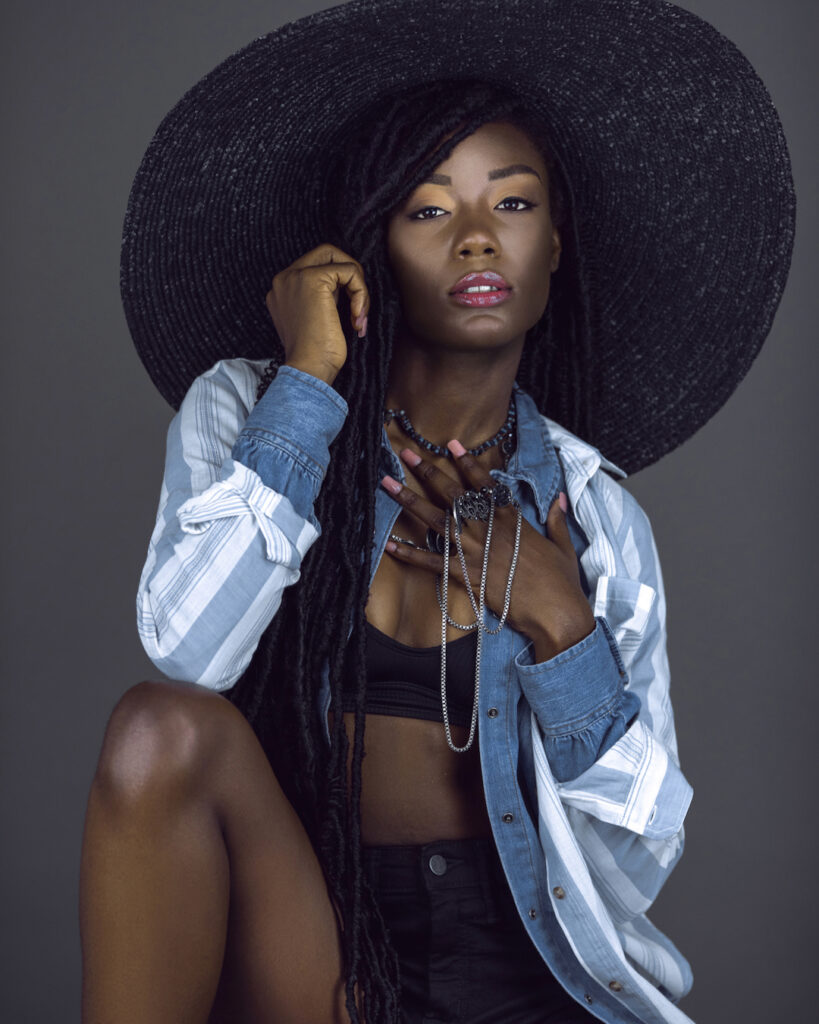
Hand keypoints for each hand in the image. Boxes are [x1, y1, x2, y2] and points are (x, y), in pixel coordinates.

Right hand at [265, 243, 369, 384]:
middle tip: (358, 307)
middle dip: (351, 276)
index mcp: (282, 289)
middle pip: (327, 253)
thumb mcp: (314, 321)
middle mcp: (284, 278)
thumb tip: (346, 287)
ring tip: (358, 318)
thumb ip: (321, 298)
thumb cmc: (315, 356)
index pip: (316, 265)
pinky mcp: (313, 278)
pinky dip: (361, 294)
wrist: (309, 369)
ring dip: (359, 289)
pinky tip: (356, 318)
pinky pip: (350, 271)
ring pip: (341, 261)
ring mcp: (296, 276)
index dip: (340, 285)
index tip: (348, 314)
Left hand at [381, 442, 595, 659]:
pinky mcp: (467, 576)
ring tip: (388, 485)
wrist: (556, 612)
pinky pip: (432, 562)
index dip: (467, 462)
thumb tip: (559, 498)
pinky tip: (389, 544)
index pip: (484, 483)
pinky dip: (410, 554)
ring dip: (410, 501)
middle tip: (407, 454)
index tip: (452, 444)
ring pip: (436, 520)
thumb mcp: (562, 545)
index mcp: (511, 518)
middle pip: (453, 494)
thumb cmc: (562, 581)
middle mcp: (489, 529)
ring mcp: (475, 551)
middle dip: (428, 471)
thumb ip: (556, 519)